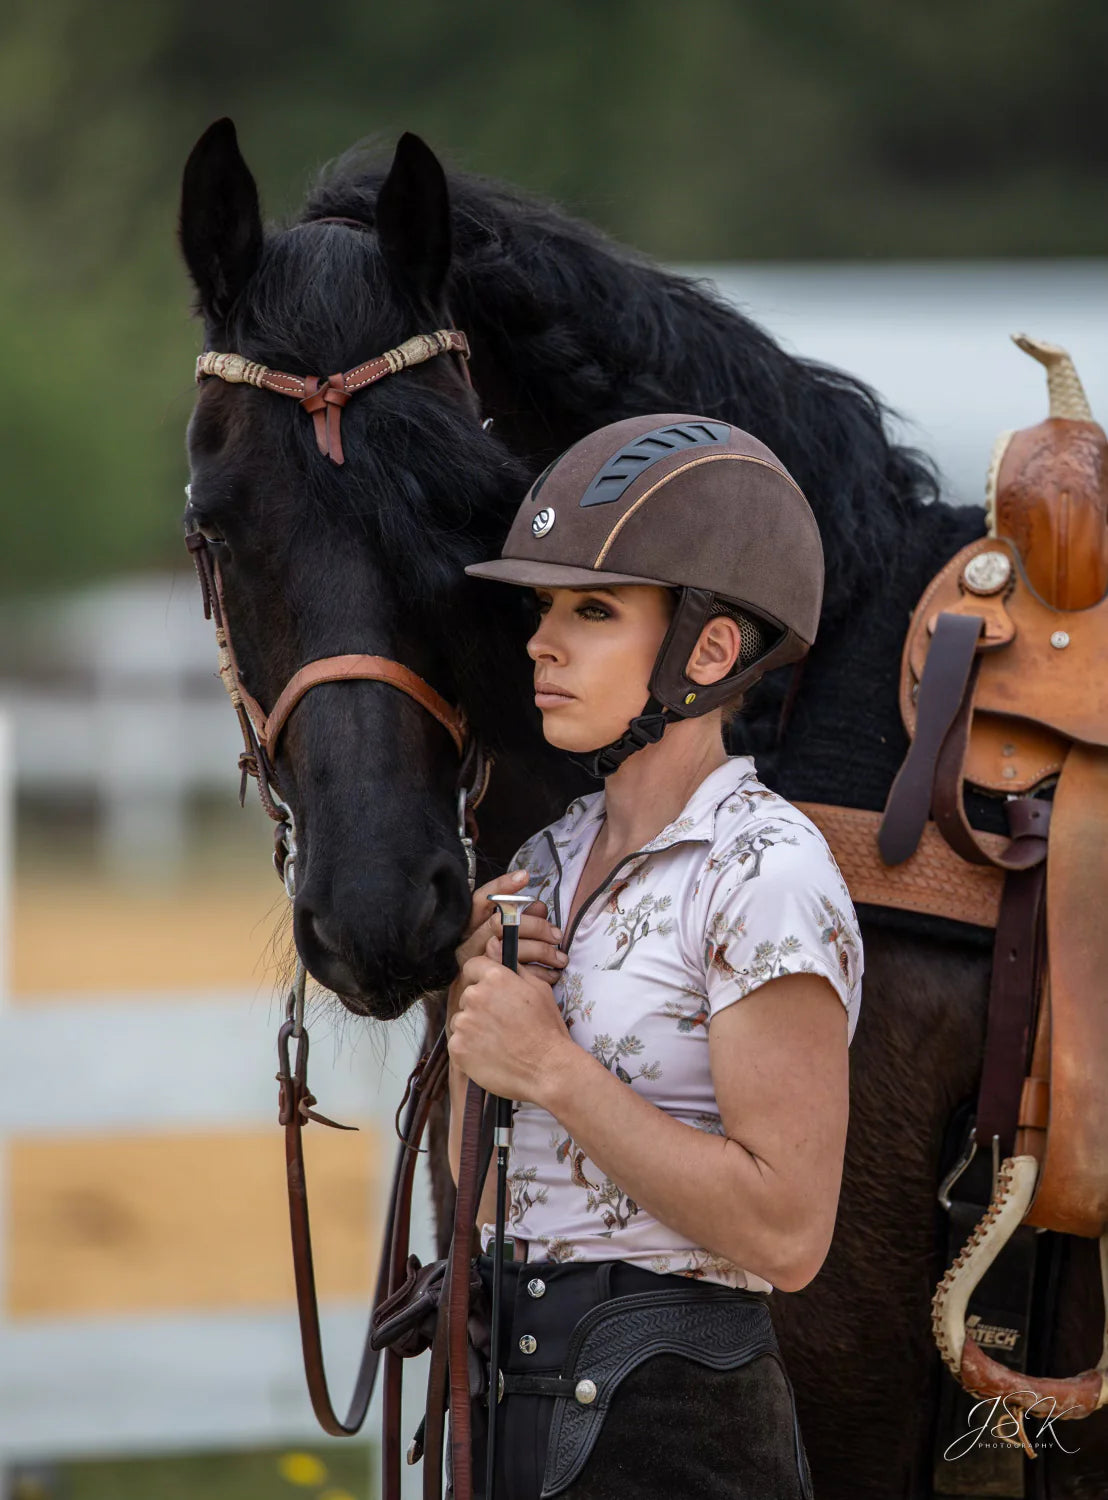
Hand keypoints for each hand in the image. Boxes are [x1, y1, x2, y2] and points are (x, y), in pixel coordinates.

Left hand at [447, 951, 575, 1104]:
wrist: (548, 1068)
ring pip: (462, 1020)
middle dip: (480, 1006)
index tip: (490, 991)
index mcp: (495, 978)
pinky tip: (490, 1055)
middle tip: (502, 1023)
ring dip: (474, 1028)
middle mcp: (475, 996)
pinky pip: (458, 1043)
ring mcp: (464, 1023)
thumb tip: (492, 943)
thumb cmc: (547, 1029)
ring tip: (498, 1042)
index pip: (473, 966)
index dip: (481, 977)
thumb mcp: (537, 989)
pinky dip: (470, 1049)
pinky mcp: (458, 1048)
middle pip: (468, 995)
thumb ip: (511, 966)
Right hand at [448, 869, 566, 1030]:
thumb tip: (540, 905)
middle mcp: (466, 947)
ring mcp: (470, 970)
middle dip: (533, 926)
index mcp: (469, 932)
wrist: (472, 1030)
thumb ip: (519, 925)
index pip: (481, 901)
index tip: (524, 877)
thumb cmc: (488, 983)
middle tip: (556, 934)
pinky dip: (539, 975)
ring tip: (560, 959)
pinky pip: (515, 978)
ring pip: (508, 950)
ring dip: (541, 951)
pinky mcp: (479, 992)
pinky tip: (553, 978)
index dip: (501, 887)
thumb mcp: (501, 950)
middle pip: (500, 923)